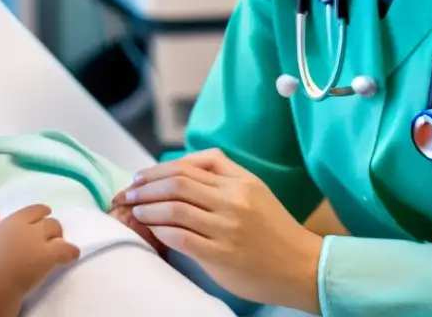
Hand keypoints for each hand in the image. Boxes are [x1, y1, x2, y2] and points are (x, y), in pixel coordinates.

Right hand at [0, 205, 79, 296]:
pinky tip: (71, 256)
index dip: (42, 212)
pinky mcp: (49, 256)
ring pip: (57, 231)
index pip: (35, 210)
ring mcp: (40, 241)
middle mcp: (30, 227)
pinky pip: (67, 249)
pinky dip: (71, 252)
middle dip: (51, 228)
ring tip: (58, 247)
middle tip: (50, 238)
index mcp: (14, 221)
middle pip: (48, 222)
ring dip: (59, 238)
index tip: (44, 214)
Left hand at [113, 150, 322, 312]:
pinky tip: (150, 229)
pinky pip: (181, 237)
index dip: (159, 169)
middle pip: (177, 182)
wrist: (303, 267)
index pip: (191, 165)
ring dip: (147, 207)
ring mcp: (227, 227)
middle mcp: (233, 199)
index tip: (141, 176)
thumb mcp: (255, 191)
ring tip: (134, 210)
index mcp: (241, 181)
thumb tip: (180, 173)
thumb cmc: (275, 230)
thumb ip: (223, 177)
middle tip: (128, 192)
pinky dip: (160, 230)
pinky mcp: (222, 255)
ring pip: (175, 207)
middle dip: (146, 186)